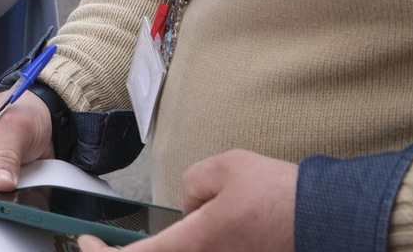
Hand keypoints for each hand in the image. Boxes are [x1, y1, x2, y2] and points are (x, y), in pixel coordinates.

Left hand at [76, 151, 295, 251]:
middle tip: (110, 242)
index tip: (85, 242)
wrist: (328, 221)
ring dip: (169, 245)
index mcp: (193, 243)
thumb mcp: (223, 168)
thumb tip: (190, 209)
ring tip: (166, 230)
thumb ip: (191, 185)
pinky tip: (205, 228)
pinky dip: (190, 245)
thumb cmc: (279, 196)